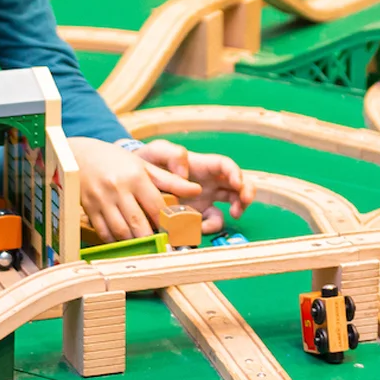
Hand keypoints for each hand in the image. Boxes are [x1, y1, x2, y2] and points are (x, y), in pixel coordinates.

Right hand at [69, 137, 202, 242]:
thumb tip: (196, 190)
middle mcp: (118, 188)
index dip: (168, 224)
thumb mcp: (144, 165)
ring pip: (121, 230)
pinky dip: (116, 241)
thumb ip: (170, 180)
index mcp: (135, 176)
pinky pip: (103, 231)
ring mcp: (101, 200)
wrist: (81, 154)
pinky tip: (125, 242)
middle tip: (163, 249)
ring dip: (134, 243)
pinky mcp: (88, 208)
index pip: (156, 206)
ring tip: (146, 248)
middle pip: (138, 222)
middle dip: (152, 239)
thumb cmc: (117, 160)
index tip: (177, 236)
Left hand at [134, 140, 254, 232]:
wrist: (133, 182)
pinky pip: (211, 221)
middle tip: (242, 204)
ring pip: (231, 203)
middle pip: (237, 184)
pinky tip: (200, 227)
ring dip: (236, 209)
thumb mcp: (156, 152)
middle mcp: (208, 182)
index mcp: (202, 165)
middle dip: (246, 193)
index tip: (237, 184)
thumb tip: (186, 171)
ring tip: (232, 215)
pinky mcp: (197, 215)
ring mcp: (205, 199)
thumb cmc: (147, 161)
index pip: (225, 165)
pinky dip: (209, 226)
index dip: (236, 173)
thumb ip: (171, 154)